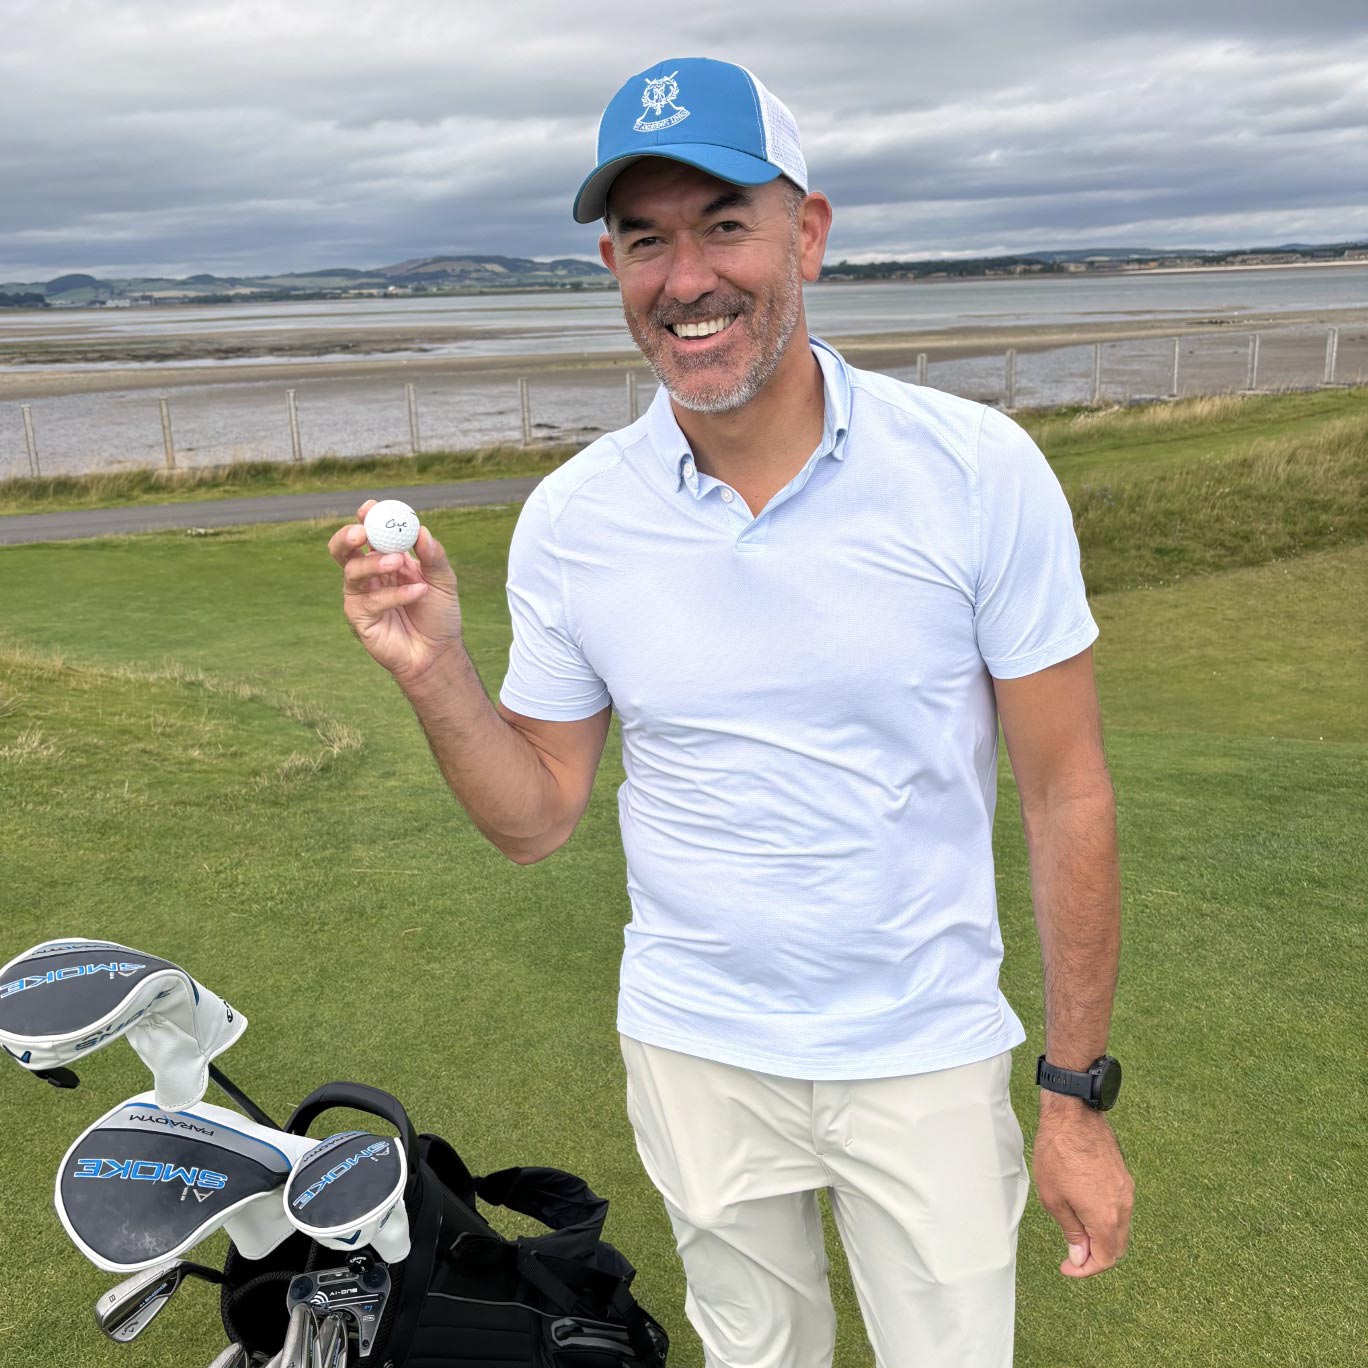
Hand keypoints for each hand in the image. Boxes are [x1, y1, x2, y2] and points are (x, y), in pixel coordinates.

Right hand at [328, 500, 463, 687]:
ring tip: (399, 562)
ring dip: (374, 563)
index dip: (366, 518)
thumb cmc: (438, 614)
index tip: (371, 507)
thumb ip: (433, 555)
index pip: (369, 534)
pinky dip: (395, 594)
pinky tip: (418, 592)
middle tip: (363, 532)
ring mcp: (361, 596)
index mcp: (385, 558)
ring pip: (352, 572)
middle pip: (343, 549)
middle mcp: (369, 575)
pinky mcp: (360, 618)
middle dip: (348, 537)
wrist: (438, 652)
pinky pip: (371, 601)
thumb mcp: (443, 580)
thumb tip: (421, 530)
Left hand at [1031, 1096, 1133, 1277]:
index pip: (1106, 1258)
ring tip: (1075, 1230)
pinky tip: (1084, 1209)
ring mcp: (1126, 1190)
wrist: (1072, 1114)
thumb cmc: (1057, 1153)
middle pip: (1117, 1246)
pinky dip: (1105, 1218)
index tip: (1067, 1267)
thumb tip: (1081, 1257)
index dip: (1086, 1269)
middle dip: (1095, 1255)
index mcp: (1105, 1216)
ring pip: (1120, 1227)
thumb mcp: (1053, 1198)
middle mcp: (1123, 1206)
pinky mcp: (1123, 1176)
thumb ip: (1071, 1232)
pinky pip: (1119, 1208)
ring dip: (1101, 1236)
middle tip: (1072, 1254)